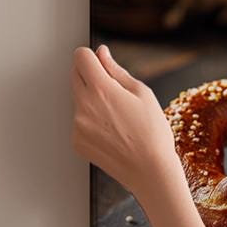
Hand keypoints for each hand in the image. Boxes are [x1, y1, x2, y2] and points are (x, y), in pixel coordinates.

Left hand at [71, 45, 181, 201]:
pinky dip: (91, 122)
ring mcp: (77, 125)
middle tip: (114, 92)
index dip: (92, 56)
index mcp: (100, 89)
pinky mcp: (77, 141)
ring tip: (117, 118)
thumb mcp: (142, 93)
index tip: (101, 63)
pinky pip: (79, 122)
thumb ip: (116, 70)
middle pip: (74, 75)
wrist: (150, 172)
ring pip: (78, 100)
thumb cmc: (152, 134)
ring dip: (91, 100)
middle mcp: (83, 105)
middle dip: (90, 76)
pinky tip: (112, 133)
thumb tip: (102, 54)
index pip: (80, 56)